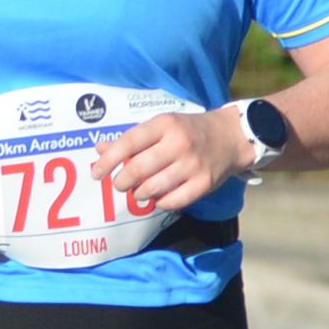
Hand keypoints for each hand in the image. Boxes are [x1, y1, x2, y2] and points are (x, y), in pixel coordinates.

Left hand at [96, 106, 251, 215]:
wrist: (232, 136)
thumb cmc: (189, 130)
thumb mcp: (161, 125)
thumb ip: (131, 138)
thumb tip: (100, 149)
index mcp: (165, 125)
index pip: (128, 143)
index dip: (108, 161)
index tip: (96, 173)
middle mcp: (179, 144)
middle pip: (138, 169)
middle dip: (122, 181)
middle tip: (120, 184)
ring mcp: (193, 165)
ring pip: (153, 188)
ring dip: (139, 194)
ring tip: (138, 192)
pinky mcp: (204, 183)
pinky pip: (173, 201)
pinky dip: (160, 203)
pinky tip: (157, 198)